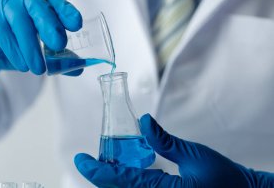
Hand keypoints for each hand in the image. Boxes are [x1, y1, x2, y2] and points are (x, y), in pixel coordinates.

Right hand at [0, 0, 81, 86]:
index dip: (67, 11)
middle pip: (38, 6)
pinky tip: (21, 64)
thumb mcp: (39, 52)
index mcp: (40, 3)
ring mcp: (3, 5)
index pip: (56, 3)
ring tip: (39, 69)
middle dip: (50, 25)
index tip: (76, 24)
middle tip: (59, 44)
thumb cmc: (16, 45)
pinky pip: (1, 31)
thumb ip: (58, 59)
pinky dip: (13, 50)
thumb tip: (78, 69)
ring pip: (19, 22)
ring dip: (31, 47)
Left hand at [75, 114, 273, 187]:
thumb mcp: (194, 155)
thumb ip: (165, 141)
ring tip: (101, 166)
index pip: (121, 180)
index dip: (96, 170)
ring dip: (111, 182)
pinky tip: (122, 175)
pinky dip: (124, 184)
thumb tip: (145, 122)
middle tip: (88, 161)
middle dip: (100, 177)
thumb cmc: (223, 177)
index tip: (81, 159)